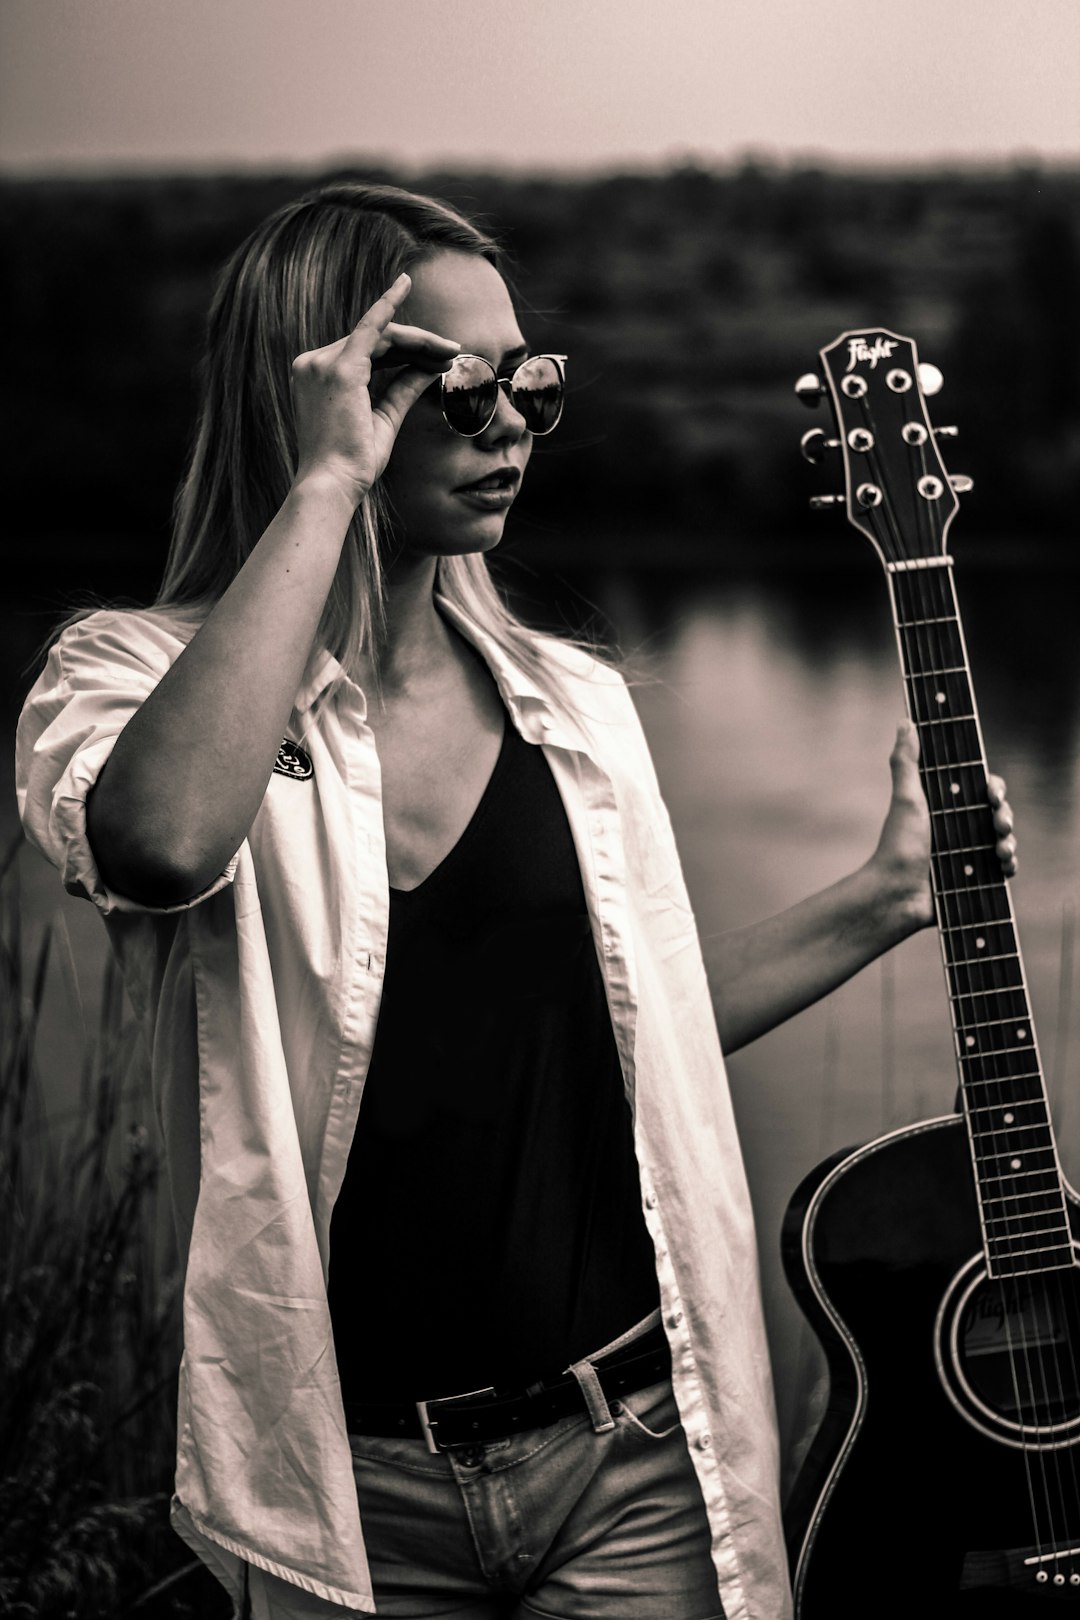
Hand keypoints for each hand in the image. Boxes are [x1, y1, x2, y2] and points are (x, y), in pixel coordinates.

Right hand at [290, 272, 459, 510]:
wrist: (333, 484)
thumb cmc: (353, 463)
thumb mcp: (383, 419)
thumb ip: (403, 389)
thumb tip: (431, 367)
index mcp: (318, 377)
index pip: (367, 353)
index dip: (403, 351)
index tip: (433, 353)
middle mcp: (314, 363)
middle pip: (375, 340)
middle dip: (418, 344)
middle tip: (453, 350)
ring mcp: (323, 363)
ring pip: (381, 335)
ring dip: (419, 340)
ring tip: (451, 348)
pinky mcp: (339, 368)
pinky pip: (370, 327)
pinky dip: (389, 304)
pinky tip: (405, 285)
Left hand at [870, 719, 1016, 932]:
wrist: (897, 894)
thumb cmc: (898, 846)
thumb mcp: (906, 800)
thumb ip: (907, 762)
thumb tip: (904, 721)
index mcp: (946, 805)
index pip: (980, 788)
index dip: (992, 788)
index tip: (991, 792)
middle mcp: (959, 826)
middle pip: (997, 812)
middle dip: (1004, 814)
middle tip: (999, 821)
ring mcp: (968, 851)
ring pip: (1004, 838)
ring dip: (1009, 840)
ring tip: (1000, 848)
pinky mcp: (975, 876)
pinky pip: (1003, 867)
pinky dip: (1009, 864)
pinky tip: (1003, 865)